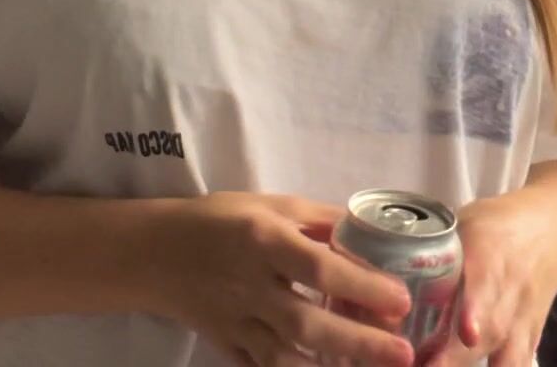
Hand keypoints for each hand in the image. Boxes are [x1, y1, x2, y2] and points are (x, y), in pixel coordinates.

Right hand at [147, 191, 418, 366]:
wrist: (155, 252)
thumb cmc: (219, 220)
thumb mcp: (271, 205)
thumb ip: (321, 219)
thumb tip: (372, 230)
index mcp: (263, 240)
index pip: (319, 268)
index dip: (362, 286)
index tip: (401, 300)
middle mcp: (250, 285)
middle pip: (307, 323)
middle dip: (358, 342)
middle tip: (402, 353)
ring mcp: (236, 320)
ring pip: (284, 356)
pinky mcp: (226, 344)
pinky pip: (259, 366)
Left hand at [427, 195, 556, 366]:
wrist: (553, 232)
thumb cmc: (497, 226)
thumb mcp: (465, 225)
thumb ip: (435, 251)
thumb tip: (388, 275)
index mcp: (490, 252)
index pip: (485, 283)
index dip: (474, 311)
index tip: (466, 334)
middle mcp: (511, 289)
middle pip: (493, 330)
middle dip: (458, 358)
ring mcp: (524, 316)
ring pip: (509, 354)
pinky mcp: (532, 336)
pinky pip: (520, 362)